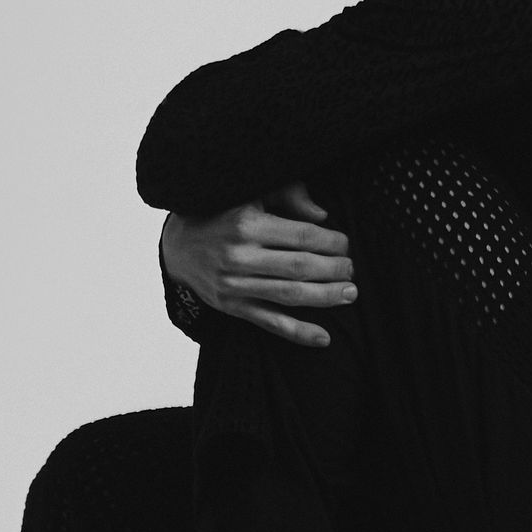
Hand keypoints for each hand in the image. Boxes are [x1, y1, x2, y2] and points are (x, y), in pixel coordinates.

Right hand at [160, 181, 356, 347]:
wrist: (179, 244)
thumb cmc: (223, 214)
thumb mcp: (251, 193)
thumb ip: (288, 195)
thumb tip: (323, 215)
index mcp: (247, 224)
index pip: (302, 236)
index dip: (332, 242)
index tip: (346, 244)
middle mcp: (239, 257)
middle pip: (300, 267)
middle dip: (334, 270)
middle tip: (352, 270)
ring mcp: (235, 285)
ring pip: (290, 296)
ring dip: (325, 297)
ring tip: (349, 294)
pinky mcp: (232, 307)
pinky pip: (270, 323)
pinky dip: (298, 333)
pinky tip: (323, 338)